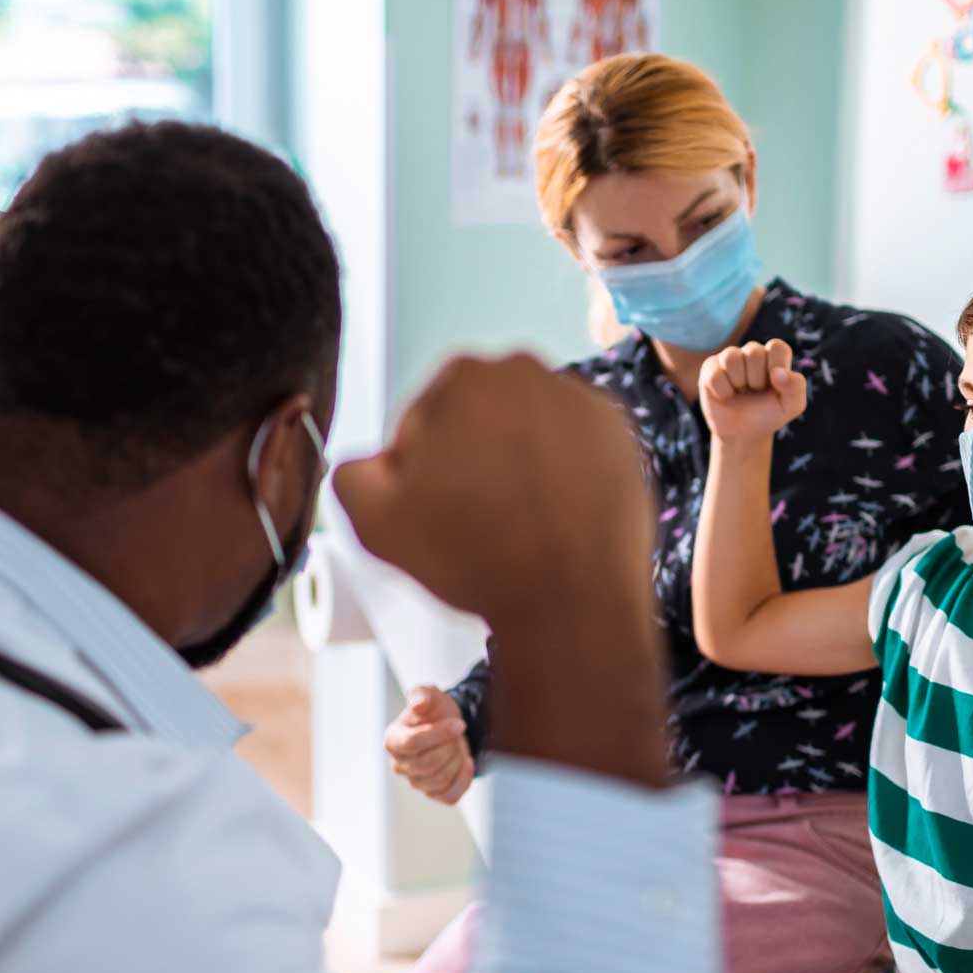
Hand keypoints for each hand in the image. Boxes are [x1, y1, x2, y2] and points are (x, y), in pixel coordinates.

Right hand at [335, 354, 667, 786]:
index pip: (422, 419)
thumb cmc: (474, 559)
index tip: (433, 508)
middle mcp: (527, 370)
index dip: (418, 469)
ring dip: (515, 464)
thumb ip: (351, 475)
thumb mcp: (374, 523)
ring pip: (526, 430)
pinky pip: (573, 447)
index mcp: (463, 376)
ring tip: (516, 523)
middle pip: (477, 417)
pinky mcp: (621, 433)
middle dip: (469, 458)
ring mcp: (580, 400)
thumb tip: (369, 463)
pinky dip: (562, 473)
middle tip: (473, 519)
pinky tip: (553, 517)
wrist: (572, 602)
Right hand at [385, 686, 474, 803]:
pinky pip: (450, 796)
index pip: (412, 742)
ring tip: (457, 745)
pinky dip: (463, 779)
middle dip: (449, 747)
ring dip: (457, 760)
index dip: (439, 734)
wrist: (448, 725)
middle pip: (428, 763)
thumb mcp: (429, 694)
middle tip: (456, 733)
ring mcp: (414, 781)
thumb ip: (422, 695)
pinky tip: (467, 762)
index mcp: (393, 740)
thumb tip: (418, 703)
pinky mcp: (432, 793)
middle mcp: (398, 764)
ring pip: (440, 779)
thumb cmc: (434, 710)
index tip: (459, 724)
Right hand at [699, 339, 806, 441]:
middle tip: (755, 391)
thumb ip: (795, 386)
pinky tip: (726, 396)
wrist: (742, 433)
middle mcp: (752, 352)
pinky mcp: (711, 367)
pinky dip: (723, 392)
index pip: (777, 347)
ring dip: (738, 383)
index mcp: (774, 356)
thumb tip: (777, 372)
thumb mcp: (791, 406)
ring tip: (740, 392)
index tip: (775, 385)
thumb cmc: (768, 415)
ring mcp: (730, 358)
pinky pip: (715, 375)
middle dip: (756, 379)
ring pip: (731, 358)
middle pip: (754, 352)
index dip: (776, 366)